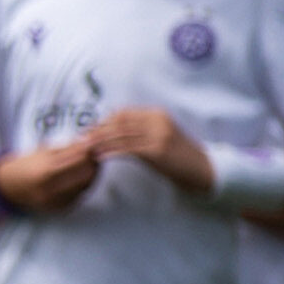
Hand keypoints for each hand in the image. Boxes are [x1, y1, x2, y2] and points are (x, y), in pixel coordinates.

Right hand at [0, 139, 101, 212]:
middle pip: (87, 173)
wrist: (9, 186)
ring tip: (88, 163)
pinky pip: (80, 194)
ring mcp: (56, 201)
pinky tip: (79, 176)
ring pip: (86, 185)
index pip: (79, 158)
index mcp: (46, 172)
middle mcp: (52, 189)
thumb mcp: (44, 151)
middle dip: (93, 162)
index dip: (89, 149)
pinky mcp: (60, 208)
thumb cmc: (26, 165)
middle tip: (93, 153)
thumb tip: (90, 142)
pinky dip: (83, 184)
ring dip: (91, 173)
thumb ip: (68, 148)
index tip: (93, 142)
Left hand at [84, 107, 211, 194]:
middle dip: (97, 130)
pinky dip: (111, 152)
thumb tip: (113, 131)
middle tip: (79, 139)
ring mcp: (158, 135)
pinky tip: (99, 157)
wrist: (203, 170)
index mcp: (157, 115)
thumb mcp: (159, 138)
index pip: (123, 113)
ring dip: (100, 142)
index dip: (103, 121)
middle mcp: (158, 121)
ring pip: (121, 135)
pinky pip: (128, 149)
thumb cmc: (178, 157)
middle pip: (119, 122)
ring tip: (84, 149)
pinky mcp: (158, 151)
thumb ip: (140, 131)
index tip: (88, 130)